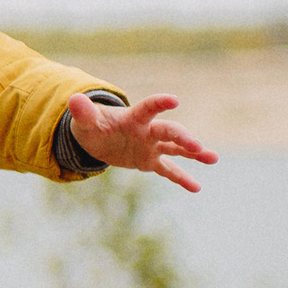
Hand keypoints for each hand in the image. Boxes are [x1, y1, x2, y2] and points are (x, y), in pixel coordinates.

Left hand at [67, 92, 218, 191]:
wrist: (96, 137)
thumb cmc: (92, 124)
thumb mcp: (84, 121)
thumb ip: (83, 111)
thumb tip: (74, 100)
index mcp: (133, 118)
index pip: (148, 108)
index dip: (159, 103)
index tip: (174, 100)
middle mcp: (147, 131)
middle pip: (168, 132)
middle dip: (183, 138)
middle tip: (198, 146)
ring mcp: (150, 146)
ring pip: (176, 149)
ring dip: (194, 153)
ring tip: (213, 158)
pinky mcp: (149, 161)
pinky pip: (168, 170)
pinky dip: (181, 178)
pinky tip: (197, 188)